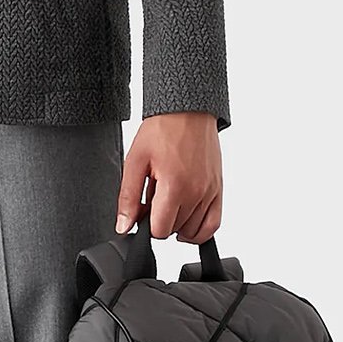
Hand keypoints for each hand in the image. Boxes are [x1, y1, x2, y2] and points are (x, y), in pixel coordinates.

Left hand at [116, 113, 222, 243]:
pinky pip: (214, 223)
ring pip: (194, 231)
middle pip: (175, 230)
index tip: (143, 209)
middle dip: (161, 220)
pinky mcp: (219, 189)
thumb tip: (124, 225)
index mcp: (175, 186)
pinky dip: (200, 230)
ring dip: (179, 223)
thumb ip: (128, 198)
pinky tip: (187, 221)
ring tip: (170, 200)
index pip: (160, 230)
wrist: (187, 111)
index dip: (146, 224)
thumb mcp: (135, 162)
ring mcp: (210, 192)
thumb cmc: (162, 130)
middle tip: (155, 197)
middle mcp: (197, 192)